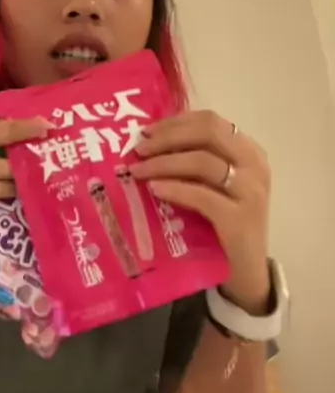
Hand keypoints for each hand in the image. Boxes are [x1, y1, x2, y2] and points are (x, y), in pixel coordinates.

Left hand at [130, 110, 271, 314]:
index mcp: (249, 151)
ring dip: (164, 162)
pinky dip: (174, 188)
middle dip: (168, 137)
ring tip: (138, 170)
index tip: (147, 130)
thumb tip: (149, 141)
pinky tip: (154, 189)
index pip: (211, 121)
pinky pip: (201, 195)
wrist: (245, 271)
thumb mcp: (214, 185)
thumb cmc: (222, 224)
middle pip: (208, 133)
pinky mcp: (240, 219)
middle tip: (139, 148)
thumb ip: (194, 161)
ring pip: (203, 162)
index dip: (176, 122)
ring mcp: (250, 192)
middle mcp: (254, 165)